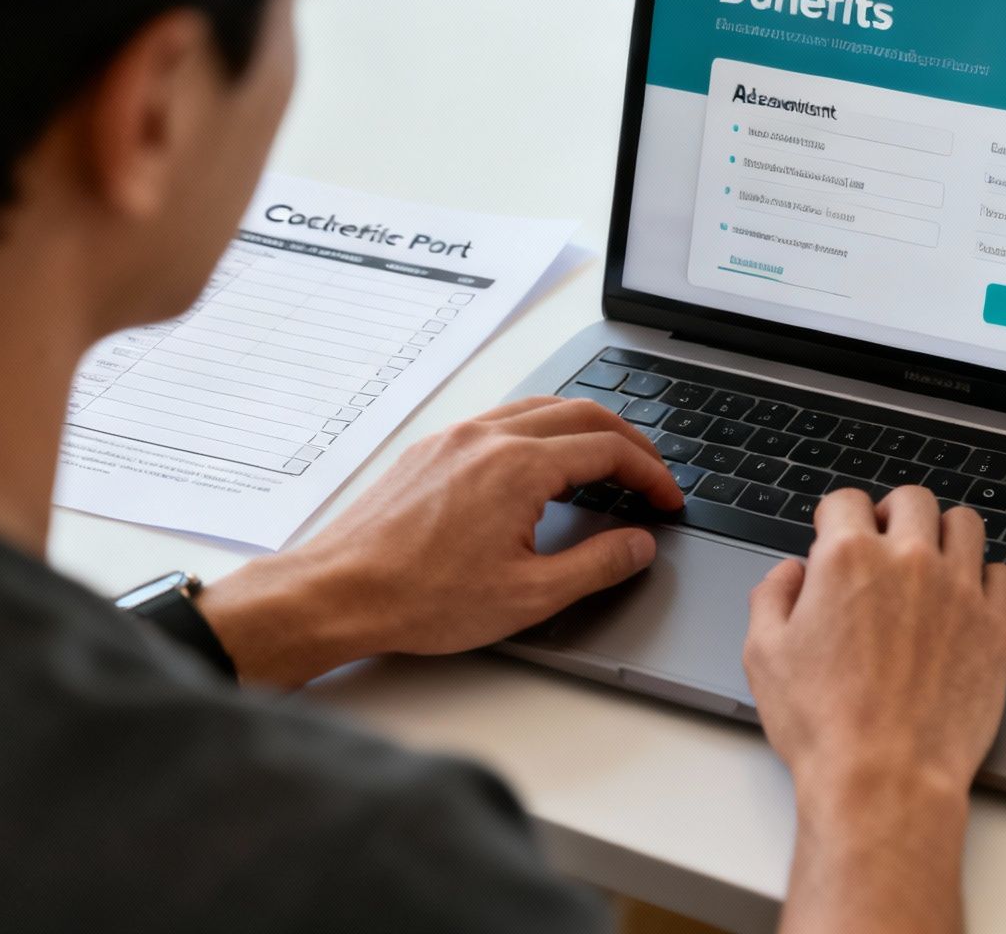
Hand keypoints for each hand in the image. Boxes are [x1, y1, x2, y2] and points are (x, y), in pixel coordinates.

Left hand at [196, 396, 682, 685]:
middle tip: (652, 475)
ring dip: (585, 430)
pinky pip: (504, 420)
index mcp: (518, 466)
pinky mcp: (432, 449)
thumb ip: (596, 564)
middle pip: (582, 413)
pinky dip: (543, 432)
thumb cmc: (419, 598)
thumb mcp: (528, 595)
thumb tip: (638, 544)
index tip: (668, 501)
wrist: (338, 592)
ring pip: (541, 408)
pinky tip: (545, 467)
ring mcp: (456, 437)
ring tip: (609, 465)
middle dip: (629, 441)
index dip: (651, 473)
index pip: (608, 448)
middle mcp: (487, 437)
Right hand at [744, 485, 1005, 933]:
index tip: (836, 534)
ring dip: (943, 534)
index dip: (835, 518)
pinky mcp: (996, 626)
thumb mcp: (763, 655)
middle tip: (885, 541)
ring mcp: (959, 590)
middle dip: (893, 513)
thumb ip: (771, 597)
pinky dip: (984, 578)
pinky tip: (966, 598)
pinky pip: (1002, 575)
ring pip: (965, 524)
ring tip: (930, 559)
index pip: (846, 501)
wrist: (884, 778)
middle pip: (912, 500)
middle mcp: (909, 561)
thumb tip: (789, 574)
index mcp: (848, 558)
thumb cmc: (824, 725)